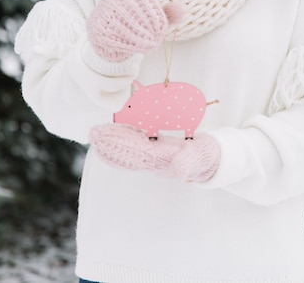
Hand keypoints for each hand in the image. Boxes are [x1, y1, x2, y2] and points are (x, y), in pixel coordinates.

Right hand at [86, 0, 182, 61]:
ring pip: (121, 22)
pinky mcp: (95, 25)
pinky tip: (134, 49)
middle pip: (132, 9)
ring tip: (148, 45)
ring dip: (137, 36)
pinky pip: (110, 34)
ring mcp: (102, 10)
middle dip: (146, 27)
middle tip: (156, 40)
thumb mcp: (156, 21)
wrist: (113, 42)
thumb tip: (183, 8)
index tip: (162, 29)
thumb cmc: (139, 27)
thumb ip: (169, 15)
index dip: (155, 14)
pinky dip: (124, 43)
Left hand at [89, 123, 219, 182]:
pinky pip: (134, 147)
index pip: (139, 153)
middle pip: (129, 153)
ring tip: (96, 134)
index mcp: (164, 160)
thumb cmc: (206, 155)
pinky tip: (110, 136)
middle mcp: (154, 161)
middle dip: (112, 144)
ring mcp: (153, 157)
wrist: (209, 161)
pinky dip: (121, 141)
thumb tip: (178, 170)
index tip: (106, 139)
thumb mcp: (202, 156)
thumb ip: (191, 161)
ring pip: (129, 151)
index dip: (123, 146)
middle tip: (94, 133)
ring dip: (113, 143)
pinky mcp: (154, 151)